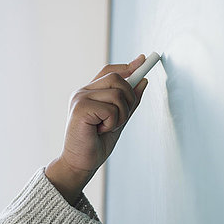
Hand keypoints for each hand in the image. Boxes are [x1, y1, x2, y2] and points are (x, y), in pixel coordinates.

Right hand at [45, 54, 148, 203]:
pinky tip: (100, 131)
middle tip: (119, 118)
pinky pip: (111, 109)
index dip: (127, 66)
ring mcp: (80, 98)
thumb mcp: (118, 120)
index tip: (143, 60)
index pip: (109, 72)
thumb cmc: (96, 144)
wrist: (81, 163)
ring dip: (120, 115)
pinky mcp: (80, 108)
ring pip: (117, 94)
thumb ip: (129, 102)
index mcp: (90, 93)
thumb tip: (143, 81)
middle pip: (117, 79)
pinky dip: (112, 123)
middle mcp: (83, 92)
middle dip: (128, 98)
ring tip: (107, 127)